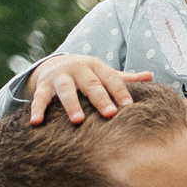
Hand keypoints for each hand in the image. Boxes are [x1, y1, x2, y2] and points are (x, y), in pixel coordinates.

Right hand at [24, 54, 155, 125]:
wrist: (55, 64)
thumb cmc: (88, 76)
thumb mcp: (104, 74)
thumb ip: (124, 79)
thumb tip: (151, 76)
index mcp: (96, 67)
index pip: (111, 79)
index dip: (120, 92)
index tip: (129, 107)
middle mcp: (78, 69)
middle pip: (91, 84)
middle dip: (100, 98)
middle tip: (109, 114)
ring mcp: (60, 77)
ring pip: (65, 90)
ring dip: (71, 104)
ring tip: (77, 120)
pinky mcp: (43, 86)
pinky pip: (40, 98)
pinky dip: (37, 109)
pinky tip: (36, 122)